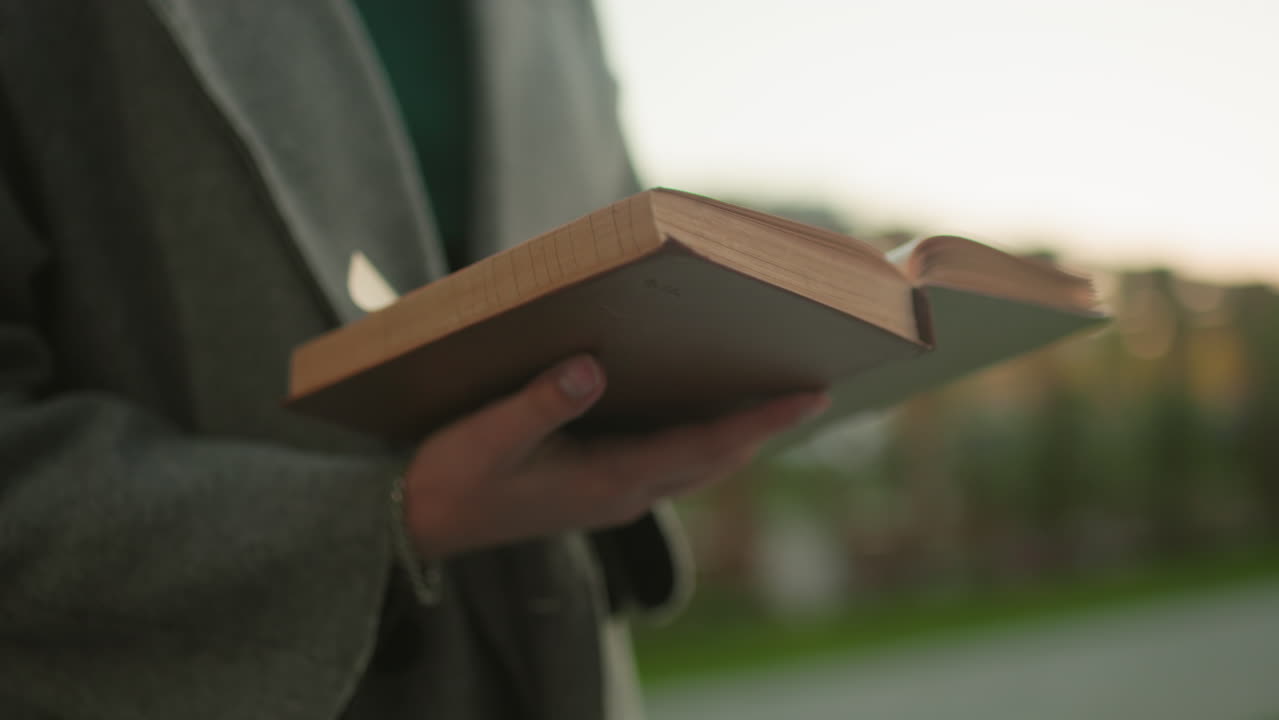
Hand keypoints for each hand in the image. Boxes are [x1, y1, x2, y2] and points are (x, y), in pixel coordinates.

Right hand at [401, 354, 827, 557]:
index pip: (703, 447)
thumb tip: (590, 368)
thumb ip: (538, 404)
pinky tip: (708, 407)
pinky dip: (705, 438)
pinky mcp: (601, 487)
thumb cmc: (452, 477)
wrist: (421, 525)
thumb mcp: (487, 436)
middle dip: (767, 428)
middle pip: (715, 458)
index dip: (759, 423)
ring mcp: (615, 493)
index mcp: (607, 480)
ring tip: (779, 395)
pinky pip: (672, 461)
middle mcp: (625, 492)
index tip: (810, 396)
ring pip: (698, 463)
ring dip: (740, 435)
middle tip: (816, 386)